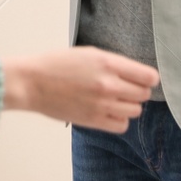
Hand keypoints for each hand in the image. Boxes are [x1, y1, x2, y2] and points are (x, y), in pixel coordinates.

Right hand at [1, 47, 158, 132]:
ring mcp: (102, 104)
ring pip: (135, 111)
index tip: (144, 79)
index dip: (149, 78)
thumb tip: (134, 74)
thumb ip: (112, 63)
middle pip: (143, 94)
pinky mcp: (94, 120)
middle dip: (137, 91)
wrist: (32, 83)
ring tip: (115, 100)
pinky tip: (109, 112)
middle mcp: (109, 84)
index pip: (148, 76)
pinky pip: (121, 126)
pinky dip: (119, 120)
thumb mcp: (87, 54)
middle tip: (126, 88)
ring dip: (128, 105)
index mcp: (107, 63)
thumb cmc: (55, 65)